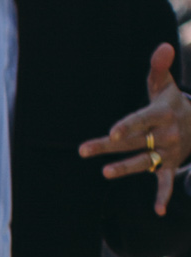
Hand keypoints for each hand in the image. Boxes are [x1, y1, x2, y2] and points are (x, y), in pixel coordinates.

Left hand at [79, 45, 190, 212]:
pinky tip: (157, 211)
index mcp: (162, 113)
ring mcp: (167, 152)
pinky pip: (166, 182)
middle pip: (132, 141)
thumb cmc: (171, 102)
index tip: (112, 132)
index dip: (127, 126)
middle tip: (84, 149)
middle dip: (108, 146)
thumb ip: (159, 68)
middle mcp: (165, 134)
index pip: (141, 119)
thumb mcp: (165, 85)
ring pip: (143, 161)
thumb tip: (163, 46)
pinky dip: (163, 196)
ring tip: (105, 172)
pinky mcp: (169, 165)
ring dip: (125, 168)